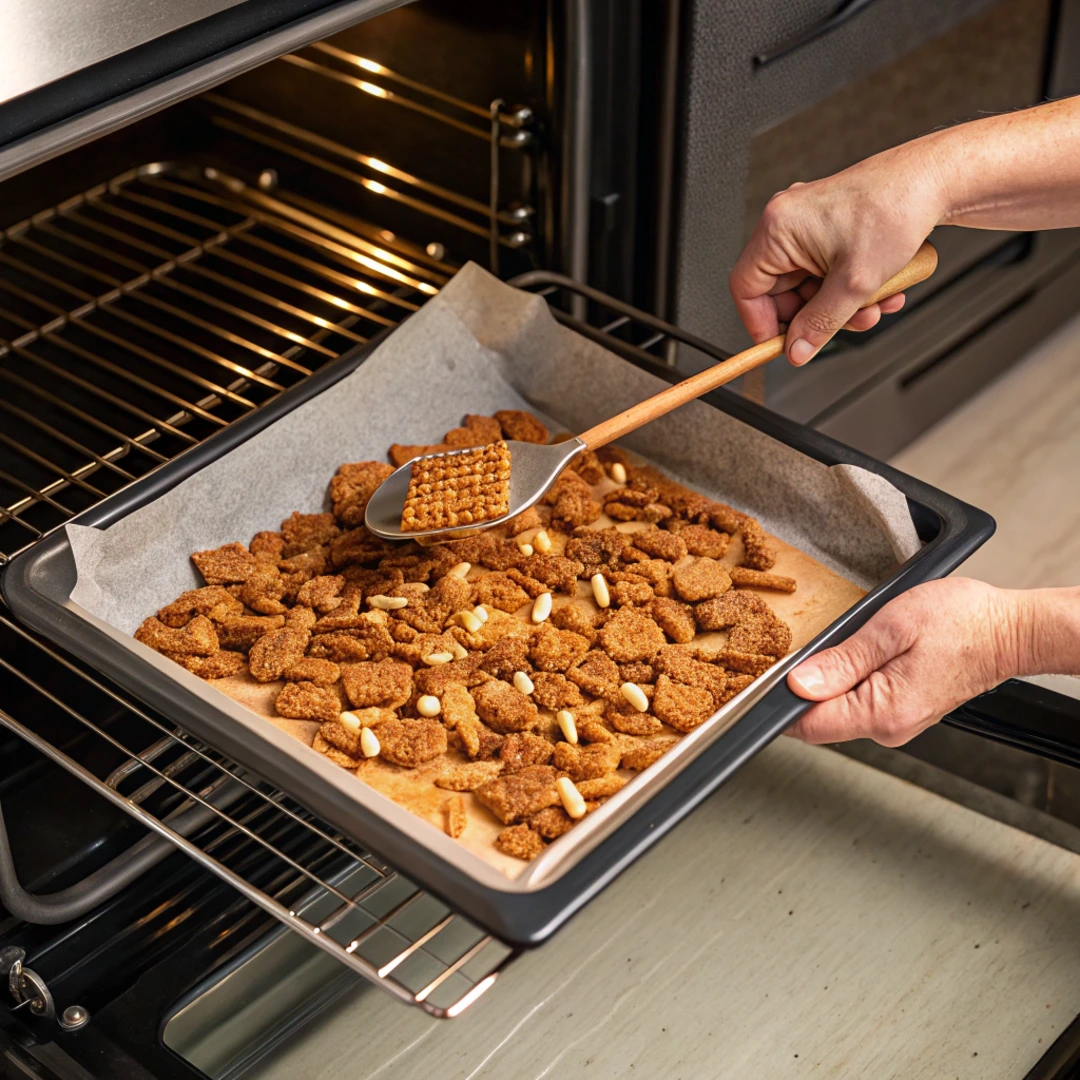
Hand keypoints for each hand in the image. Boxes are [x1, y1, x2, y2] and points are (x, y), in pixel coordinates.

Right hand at [729, 142, 947, 364]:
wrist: (933, 180)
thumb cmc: (896, 208)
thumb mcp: (854, 283)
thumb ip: (820, 323)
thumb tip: (798, 349)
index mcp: (779, 228)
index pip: (746, 288)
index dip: (761, 323)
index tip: (783, 343)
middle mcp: (787, 222)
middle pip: (780, 291)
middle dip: (814, 315)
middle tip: (841, 327)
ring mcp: (807, 224)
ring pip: (807, 285)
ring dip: (838, 305)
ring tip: (872, 307)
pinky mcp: (827, 227)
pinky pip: (824, 271)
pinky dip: (847, 288)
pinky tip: (877, 291)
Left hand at [785, 578, 1025, 745]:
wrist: (1010, 629)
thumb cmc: (963, 622)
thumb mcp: (892, 628)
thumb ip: (842, 661)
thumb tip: (799, 685)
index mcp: (882, 713)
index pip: (808, 725)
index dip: (781, 701)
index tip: (771, 676)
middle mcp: (888, 728)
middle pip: (819, 717)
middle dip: (807, 685)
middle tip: (819, 644)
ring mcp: (896, 723)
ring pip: (838, 707)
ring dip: (831, 678)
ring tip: (854, 642)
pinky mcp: (902, 711)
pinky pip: (860, 700)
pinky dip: (851, 678)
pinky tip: (866, 652)